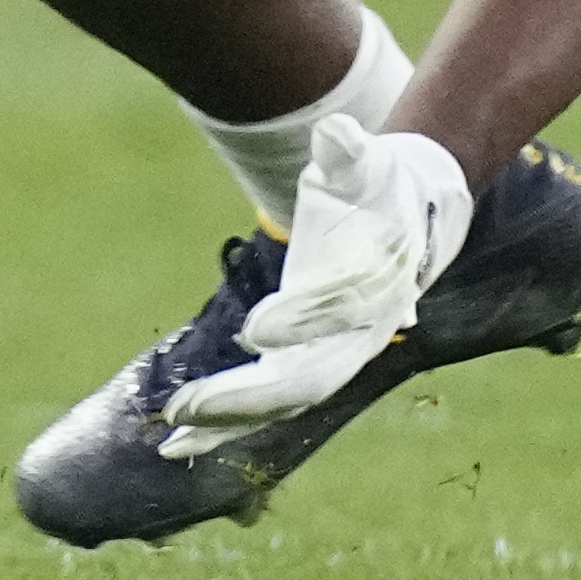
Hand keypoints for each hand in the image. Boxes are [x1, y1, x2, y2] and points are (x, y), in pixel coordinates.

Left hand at [159, 119, 475, 449]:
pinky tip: (175, 445)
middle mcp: (356, 334)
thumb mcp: (366, 161)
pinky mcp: (303, 364)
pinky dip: (222, 428)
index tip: (253, 329)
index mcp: (374, 285)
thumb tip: (337, 134)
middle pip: (306, 378)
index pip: (337, 312)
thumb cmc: (378, 186)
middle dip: (247, 395)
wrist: (409, 220)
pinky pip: (264, 408)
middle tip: (189, 404)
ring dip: (226, 423)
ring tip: (171, 439)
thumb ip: (351, 151)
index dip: (300, 321)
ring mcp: (330, 355)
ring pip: (280, 403)